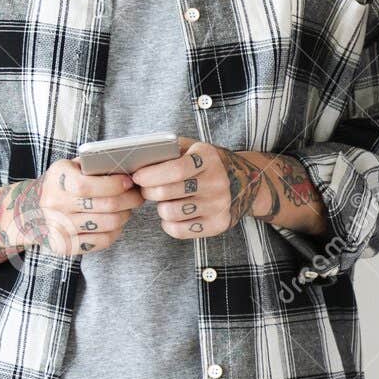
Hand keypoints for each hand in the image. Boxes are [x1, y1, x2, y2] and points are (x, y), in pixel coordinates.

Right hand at [0, 162, 142, 272]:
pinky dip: (115, 232)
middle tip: (137, 197)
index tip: (129, 182)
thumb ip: (93, 166)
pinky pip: (102, 241)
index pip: (88, 185)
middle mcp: (54, 204)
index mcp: (56, 180)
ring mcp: (58, 227)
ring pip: (108, 224)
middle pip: (105, 205)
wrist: (28, 211)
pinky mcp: (64, 246)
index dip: (115, 184)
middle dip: (130, 200)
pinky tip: (115, 224)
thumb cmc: (58, 186)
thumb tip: (127, 169)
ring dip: (125, 216)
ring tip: (126, 210)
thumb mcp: (68, 168)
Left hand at [132, 139, 321, 238]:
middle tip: (146, 189)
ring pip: (170, 213)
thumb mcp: (190, 147)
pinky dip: (168, 224)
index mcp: (208, 158)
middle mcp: (217, 182)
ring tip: (164, 201)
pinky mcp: (219, 225)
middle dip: (148, 191)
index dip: (150, 175)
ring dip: (160, 208)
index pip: (174, 170)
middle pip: (167, 192)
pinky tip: (173, 214)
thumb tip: (135, 160)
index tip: (137, 177)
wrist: (243, 181)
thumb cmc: (204, 163)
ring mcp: (220, 205)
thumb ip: (166, 150)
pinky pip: (179, 230)